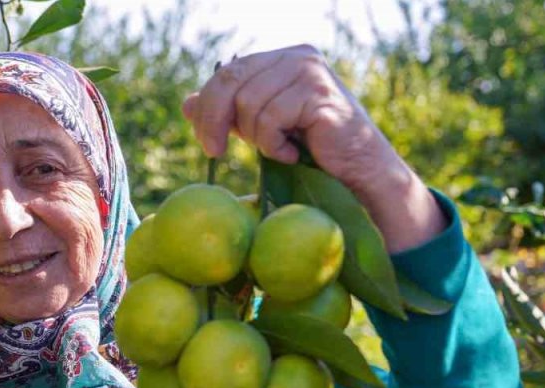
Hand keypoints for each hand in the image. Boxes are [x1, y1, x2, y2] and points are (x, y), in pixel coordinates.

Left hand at [181, 45, 445, 252]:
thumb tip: (187, 103)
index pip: (226, 72)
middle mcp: (297, 56)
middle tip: (214, 151)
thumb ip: (228, 113)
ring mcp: (311, 72)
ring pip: (248, 103)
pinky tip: (293, 153)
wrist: (357, 174)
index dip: (206, 106)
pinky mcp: (319, 95)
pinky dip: (274, 145)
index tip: (205, 141)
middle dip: (214, 120)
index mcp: (281, 58)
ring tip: (278, 149)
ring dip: (256, 137)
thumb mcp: (260, 128)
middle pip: (230, 81)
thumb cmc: (312, 152)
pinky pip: (271, 119)